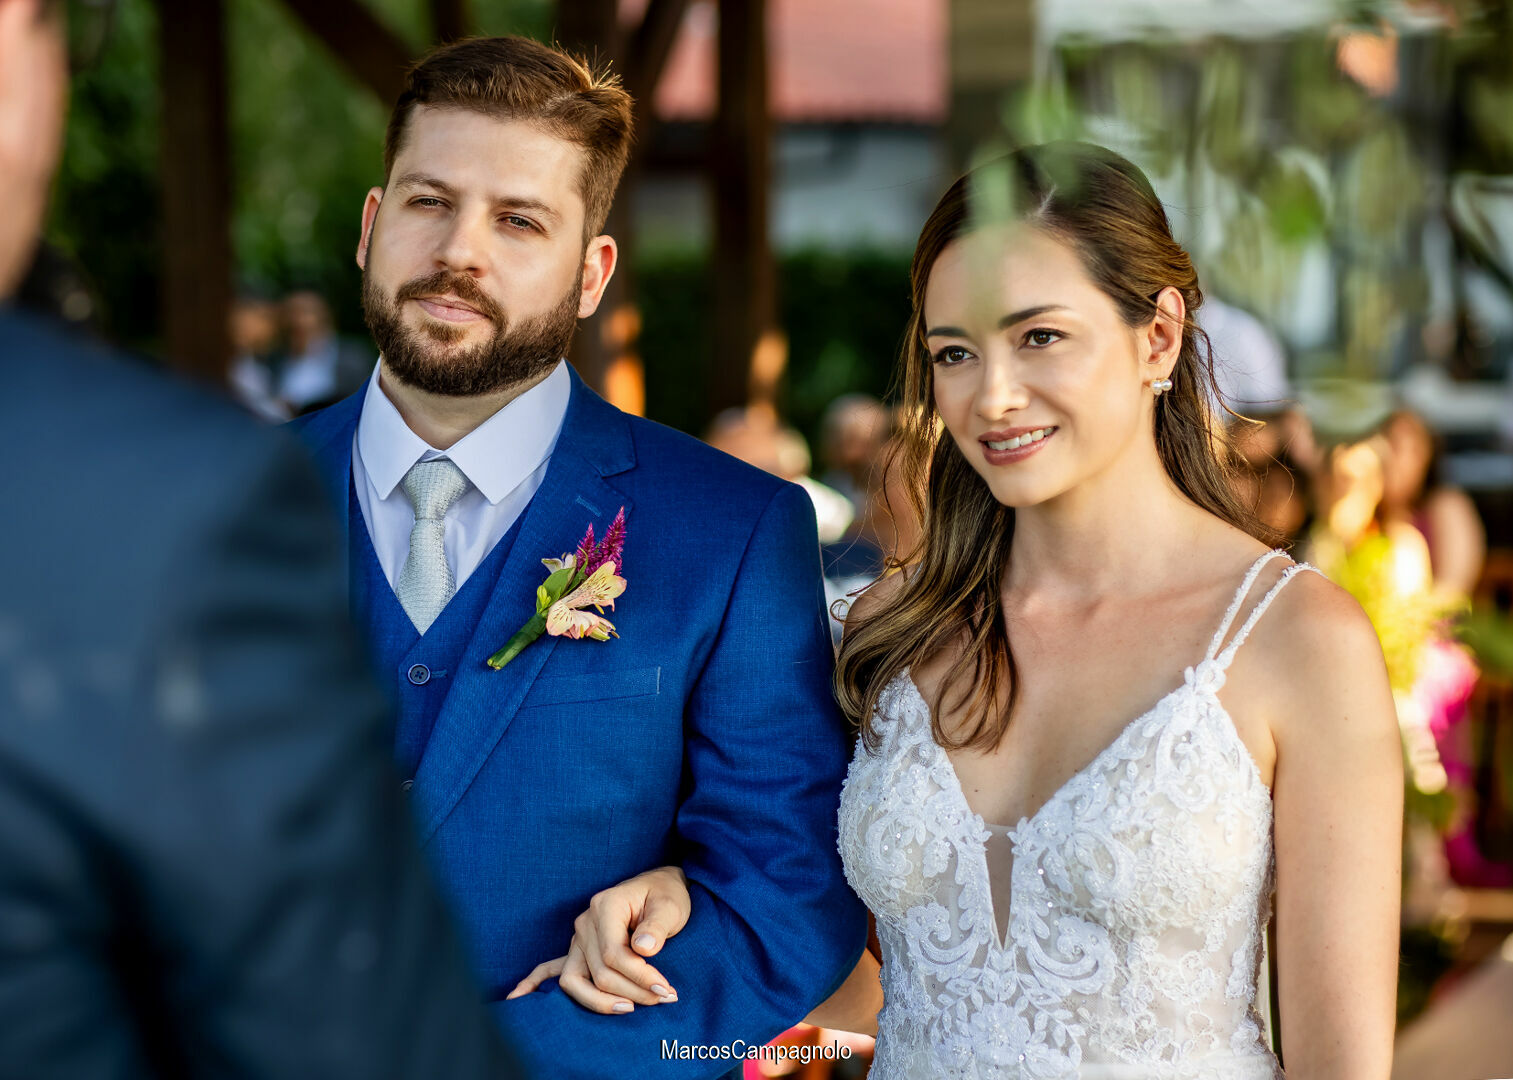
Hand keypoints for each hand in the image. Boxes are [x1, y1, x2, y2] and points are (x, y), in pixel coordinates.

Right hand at [505, 865, 690, 1014]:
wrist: (660, 887)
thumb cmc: (666, 895)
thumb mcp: (670, 906)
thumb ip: (657, 927)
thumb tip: (643, 948)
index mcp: (605, 905)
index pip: (614, 954)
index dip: (639, 976)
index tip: (665, 989)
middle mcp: (585, 922)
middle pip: (598, 972)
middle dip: (632, 992)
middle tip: (665, 998)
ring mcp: (577, 937)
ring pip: (575, 980)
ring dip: (601, 1001)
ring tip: (631, 1009)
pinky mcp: (578, 949)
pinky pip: (551, 969)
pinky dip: (534, 984)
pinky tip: (517, 998)